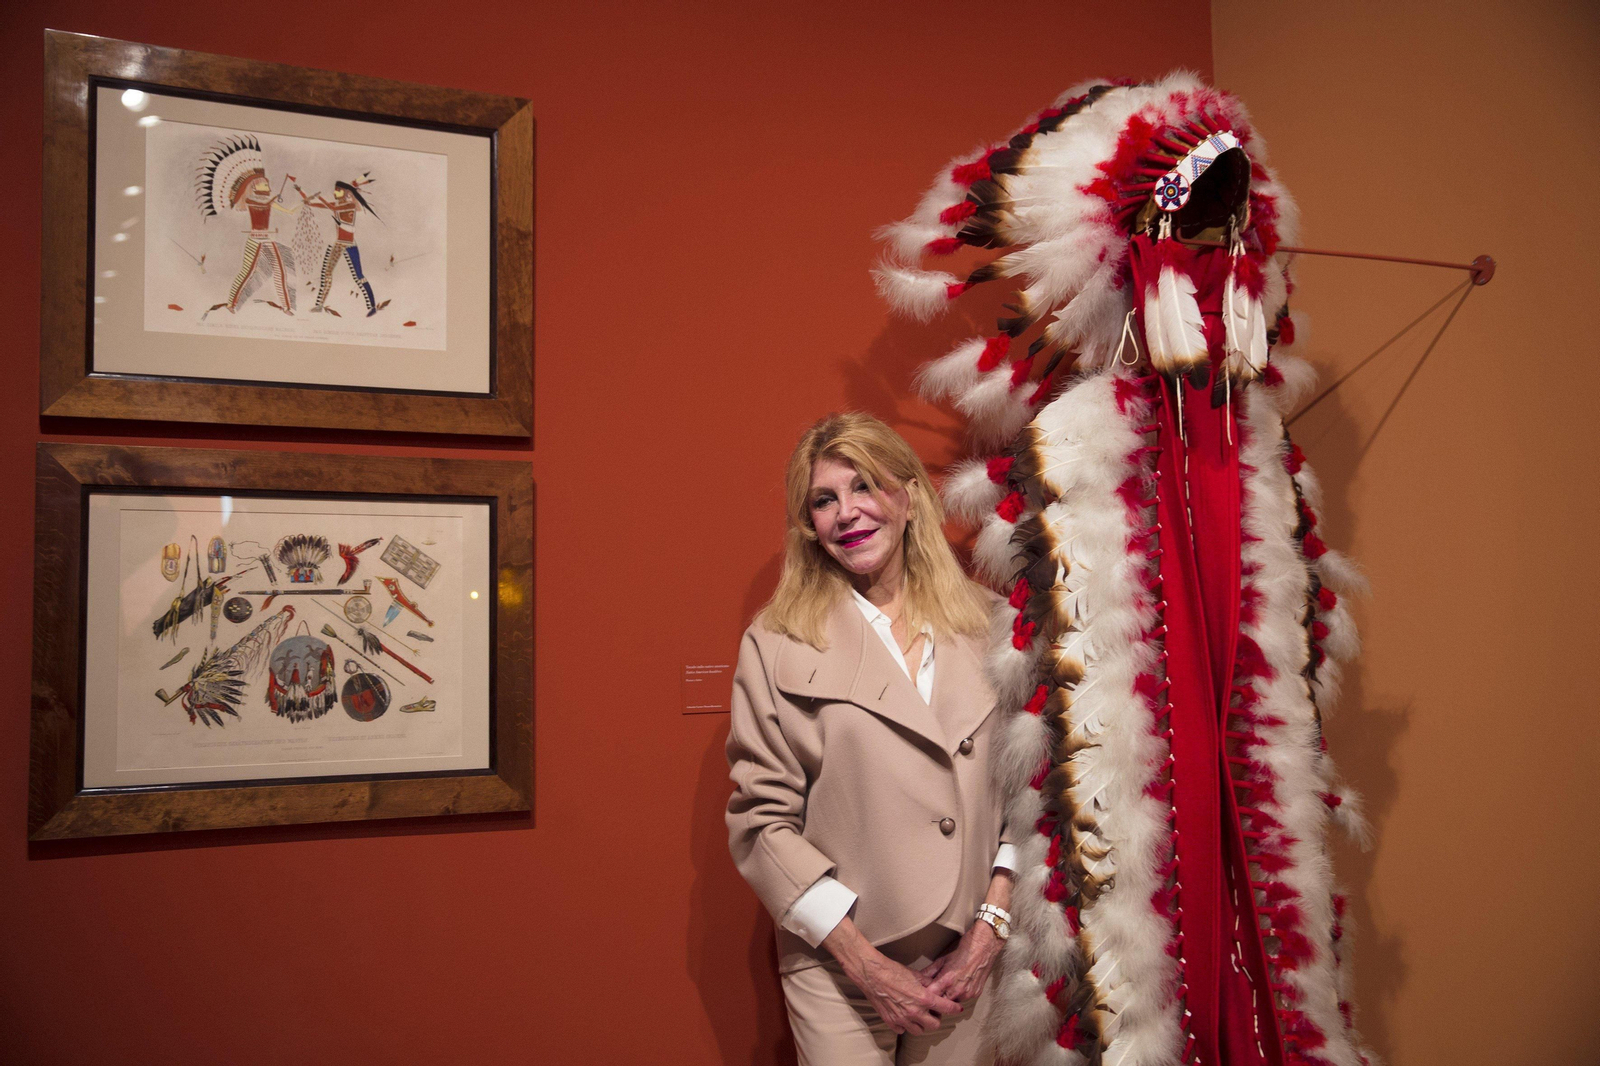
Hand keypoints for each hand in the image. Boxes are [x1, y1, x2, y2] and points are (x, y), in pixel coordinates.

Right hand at [824, 918, 961, 1035]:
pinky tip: (904, 1016)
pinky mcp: (891, 1022)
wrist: (872, 974)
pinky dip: (905, 1025)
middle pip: (934, 1025)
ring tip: (918, 1015)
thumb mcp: (915, 974)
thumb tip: (936, 986)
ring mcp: (902, 1019)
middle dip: (936, 1018)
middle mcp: (914, 1012)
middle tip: (933, 1011)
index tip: (957, 1009)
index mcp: (923, 998)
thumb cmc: (893, 971)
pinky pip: (903, 1030)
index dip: (953, 1008)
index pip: (945, 1008)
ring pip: (919, 1031)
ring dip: (921, 1024)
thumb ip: (928, 983)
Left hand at [918, 921, 1001, 1002]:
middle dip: (937, 1000)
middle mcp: (957, 990)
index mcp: (947, 980)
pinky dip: (959, 995)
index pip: (931, 996)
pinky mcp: (975, 994)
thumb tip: (918, 978)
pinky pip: (964, 999)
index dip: (926, 996)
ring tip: (946, 990)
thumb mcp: (942, 960)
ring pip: (953, 1003)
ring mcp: (968, 994)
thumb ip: (929, 972)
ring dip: (949, 999)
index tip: (922, 996)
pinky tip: (958, 987)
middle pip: (942, 1003)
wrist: (983, 949)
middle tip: (933, 995)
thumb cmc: (961, 952)